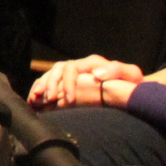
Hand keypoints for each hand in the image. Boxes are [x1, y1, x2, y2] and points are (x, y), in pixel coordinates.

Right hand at [27, 56, 153, 109]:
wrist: (131, 88)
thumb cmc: (131, 82)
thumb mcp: (130, 74)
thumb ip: (115, 70)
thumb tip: (96, 75)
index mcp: (90, 63)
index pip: (70, 68)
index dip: (67, 83)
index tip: (70, 100)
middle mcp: (78, 67)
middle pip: (56, 70)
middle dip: (49, 85)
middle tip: (48, 100)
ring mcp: (72, 75)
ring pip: (50, 76)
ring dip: (41, 87)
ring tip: (34, 101)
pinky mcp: (70, 85)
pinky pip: (50, 85)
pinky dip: (41, 92)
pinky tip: (35, 102)